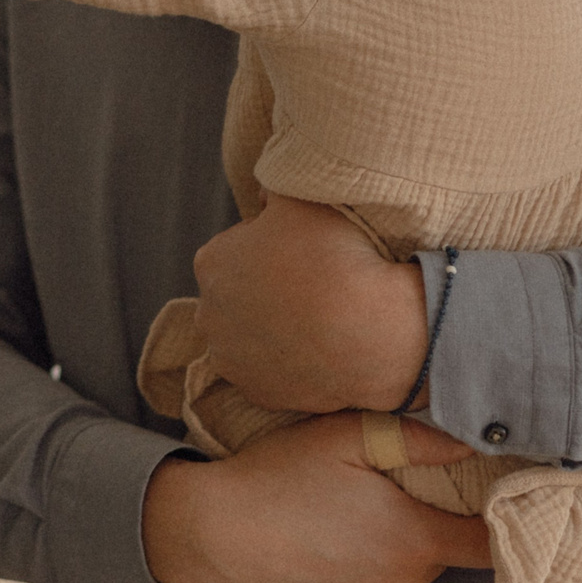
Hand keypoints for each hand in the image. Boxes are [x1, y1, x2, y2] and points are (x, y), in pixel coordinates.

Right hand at [142, 414, 487, 582]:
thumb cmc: (276, 480)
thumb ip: (418, 439)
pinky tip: (318, 550)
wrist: (208, 539)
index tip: (494, 506)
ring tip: (335, 522)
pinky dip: (356, 578)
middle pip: (436, 555)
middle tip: (372, 495)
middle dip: (417, 527)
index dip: (499, 524)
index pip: (489, 544)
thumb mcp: (344, 436)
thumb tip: (472, 444)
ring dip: (384, 554)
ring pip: (401, 578)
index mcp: (416, 539)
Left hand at [189, 195, 429, 413]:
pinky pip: (271, 373)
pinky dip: (288, 364)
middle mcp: (208, 312)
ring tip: (317, 322)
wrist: (373, 331)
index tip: (303, 254)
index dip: (271, 249)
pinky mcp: (257, 393)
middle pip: (237, 295)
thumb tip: (264, 197)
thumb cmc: (338, 258)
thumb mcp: (304, 199)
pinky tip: (318, 351)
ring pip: (249, 337)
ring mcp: (230, 358)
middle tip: (313, 288)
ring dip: (272, 330)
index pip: (236, 249)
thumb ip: (274, 189)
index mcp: (211, 261)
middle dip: (264, 292)